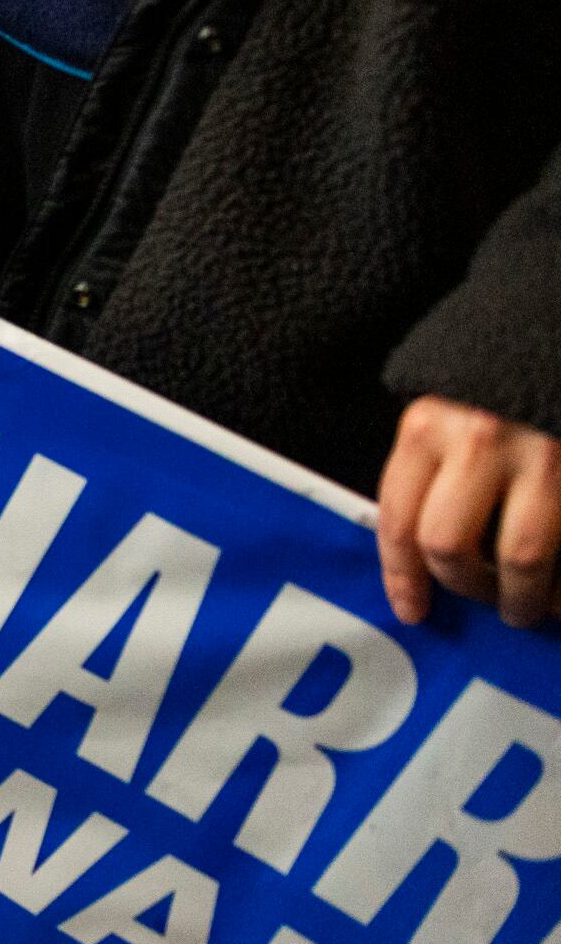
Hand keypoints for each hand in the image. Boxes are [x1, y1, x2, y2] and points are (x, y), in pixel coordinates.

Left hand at [378, 396, 560, 627]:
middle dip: (468, 587)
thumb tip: (422, 556)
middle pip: (451, 546)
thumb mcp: (447, 410)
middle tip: (488, 599)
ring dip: (524, 599)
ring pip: (521, 559)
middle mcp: (480, 439)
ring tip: (531, 607)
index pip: (399, 520)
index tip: (412, 610)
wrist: (557, 333)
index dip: (403, 576)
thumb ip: (432, 469)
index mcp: (428, 427)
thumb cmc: (501, 380)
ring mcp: (542, 453)